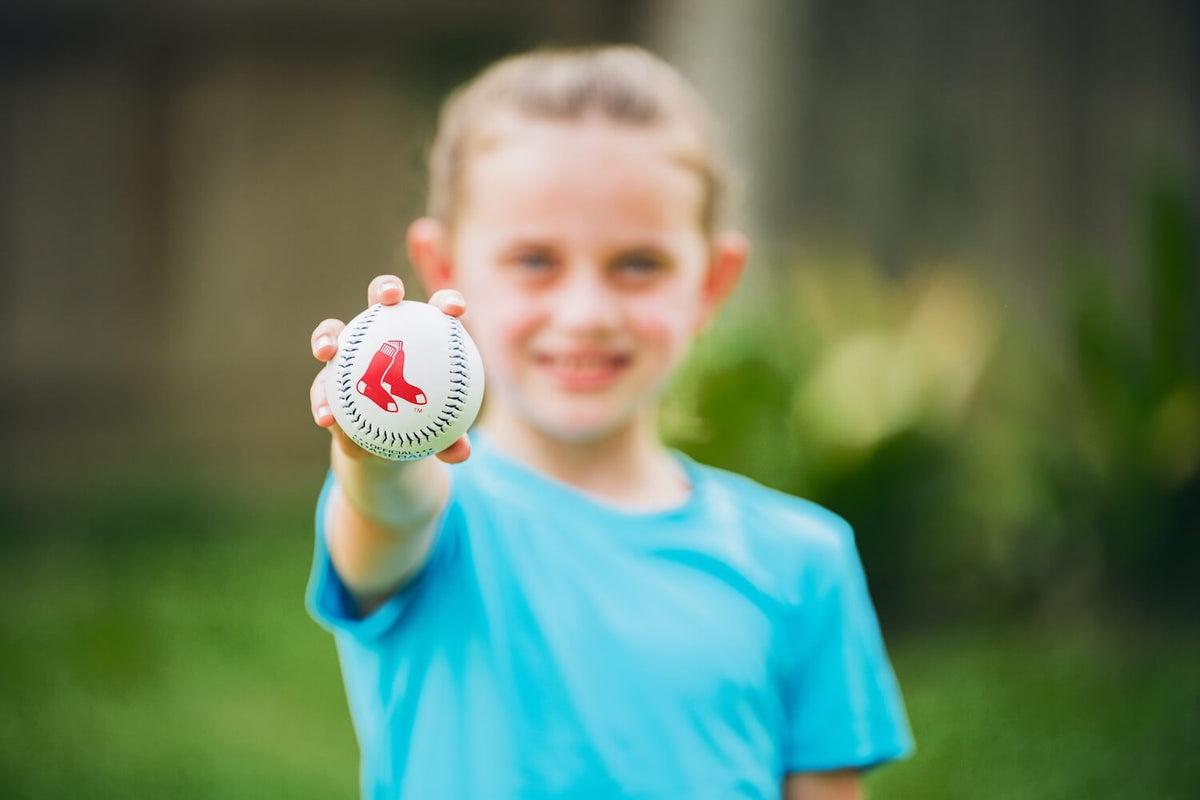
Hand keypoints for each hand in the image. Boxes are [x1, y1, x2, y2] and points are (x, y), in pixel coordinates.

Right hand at [309, 274, 471, 463]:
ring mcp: (349, 355)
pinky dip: (322, 400)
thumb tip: (462, 454)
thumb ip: (451, 439)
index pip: (435, 312)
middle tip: (389, 298)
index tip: (455, 310)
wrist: (387, 446)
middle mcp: (380, 336)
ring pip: (333, 333)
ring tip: (328, 352)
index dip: (445, 301)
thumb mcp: (439, 437)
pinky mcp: (327, 382)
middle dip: (384, 289)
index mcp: (419, 340)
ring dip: (327, 337)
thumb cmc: (422, 428)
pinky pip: (321, 386)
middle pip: (380, 301)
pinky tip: (326, 417)